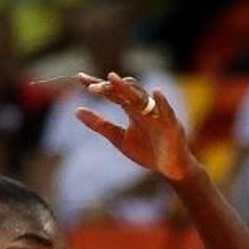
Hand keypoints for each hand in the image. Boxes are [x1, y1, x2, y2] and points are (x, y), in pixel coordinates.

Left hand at [75, 72, 192, 181]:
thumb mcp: (119, 138)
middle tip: (92, 87)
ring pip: (142, 98)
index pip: (113, 93)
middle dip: (109, 88)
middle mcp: (144, 108)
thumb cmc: (147, 151)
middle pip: (125, 91)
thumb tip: (76, 110)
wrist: (170, 169)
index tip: (79, 78)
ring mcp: (158, 115)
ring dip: (127, 89)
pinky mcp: (172, 125)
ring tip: (112, 79)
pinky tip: (156, 92)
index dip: (98, 85)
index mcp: (131, 109)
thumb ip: (100, 125)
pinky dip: (162, 103)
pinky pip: (167, 112)